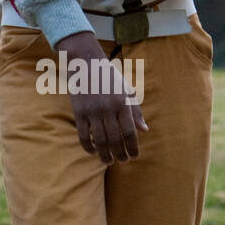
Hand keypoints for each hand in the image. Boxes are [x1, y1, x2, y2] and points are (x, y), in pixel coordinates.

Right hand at [55, 31, 148, 162]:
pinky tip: (94, 151)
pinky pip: (83, 135)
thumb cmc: (109, 78)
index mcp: (122, 103)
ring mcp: (92, 111)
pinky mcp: (79, 112)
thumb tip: (144, 130)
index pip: (129, 132)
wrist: (85, 63)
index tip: (134, 156)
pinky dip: (89, 147)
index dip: (133, 148)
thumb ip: (135, 111)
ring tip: (109, 161)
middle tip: (123, 161)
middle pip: (115, 140)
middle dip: (120, 154)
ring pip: (99, 140)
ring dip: (105, 155)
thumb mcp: (125, 91)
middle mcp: (108, 108)